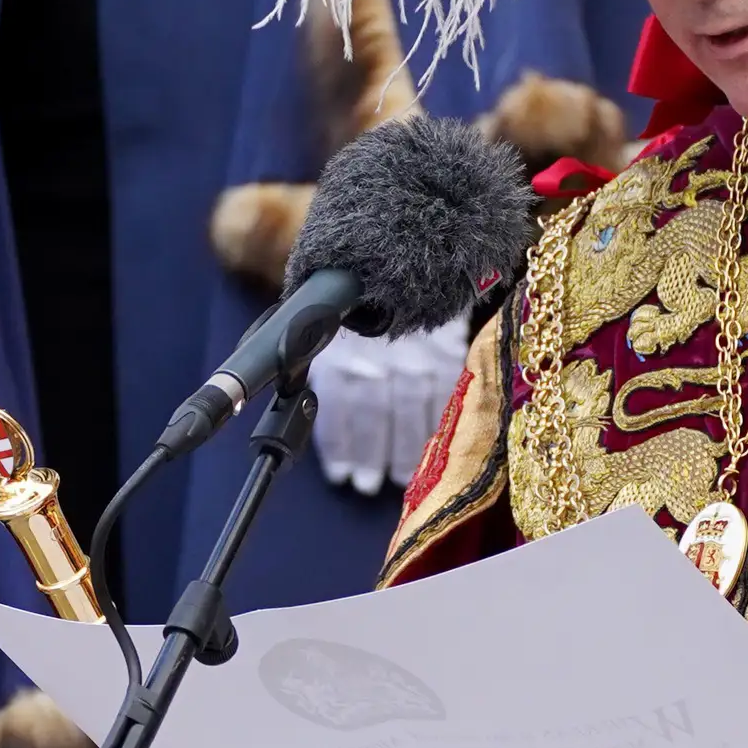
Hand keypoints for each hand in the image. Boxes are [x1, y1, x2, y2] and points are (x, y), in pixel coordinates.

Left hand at [308, 317, 468, 496]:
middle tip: (366, 484)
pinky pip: (437, 400)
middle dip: (370, 456)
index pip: (340, 410)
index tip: (341, 474)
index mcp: (345, 354)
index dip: (341, 445)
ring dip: (402, 452)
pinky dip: (431, 428)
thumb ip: (327, 365)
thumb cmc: (365, 300)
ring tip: (396, 477)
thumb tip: (302, 402)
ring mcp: (414, 360)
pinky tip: (428, 450)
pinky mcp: (445, 357)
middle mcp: (377, 361)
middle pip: (374, 419)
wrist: (414, 263)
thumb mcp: (336, 328)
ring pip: (407, 416)